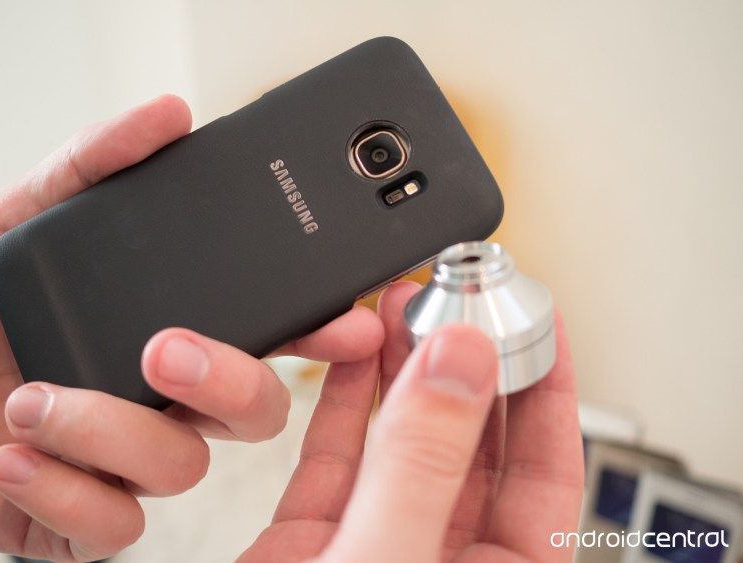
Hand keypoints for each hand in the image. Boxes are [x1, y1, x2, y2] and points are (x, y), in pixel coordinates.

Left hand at [0, 95, 384, 561]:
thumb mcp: (25, 218)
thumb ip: (94, 165)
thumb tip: (168, 116)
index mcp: (172, 329)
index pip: (270, 335)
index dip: (320, 332)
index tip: (349, 322)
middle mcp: (164, 399)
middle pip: (256, 411)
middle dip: (233, 383)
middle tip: (165, 350)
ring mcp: (128, 463)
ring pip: (183, 467)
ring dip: (111, 431)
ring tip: (34, 400)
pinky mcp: (81, 520)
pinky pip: (113, 528)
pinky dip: (63, 492)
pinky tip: (12, 455)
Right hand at [240, 282, 583, 561]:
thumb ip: (423, 466)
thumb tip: (461, 364)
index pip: (547, 470)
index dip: (546, 389)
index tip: (538, 324)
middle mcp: (440, 561)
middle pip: (470, 441)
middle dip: (464, 362)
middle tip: (457, 298)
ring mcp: (374, 543)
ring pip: (401, 438)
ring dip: (402, 369)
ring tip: (403, 307)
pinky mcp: (310, 539)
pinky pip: (336, 455)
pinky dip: (342, 399)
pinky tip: (352, 353)